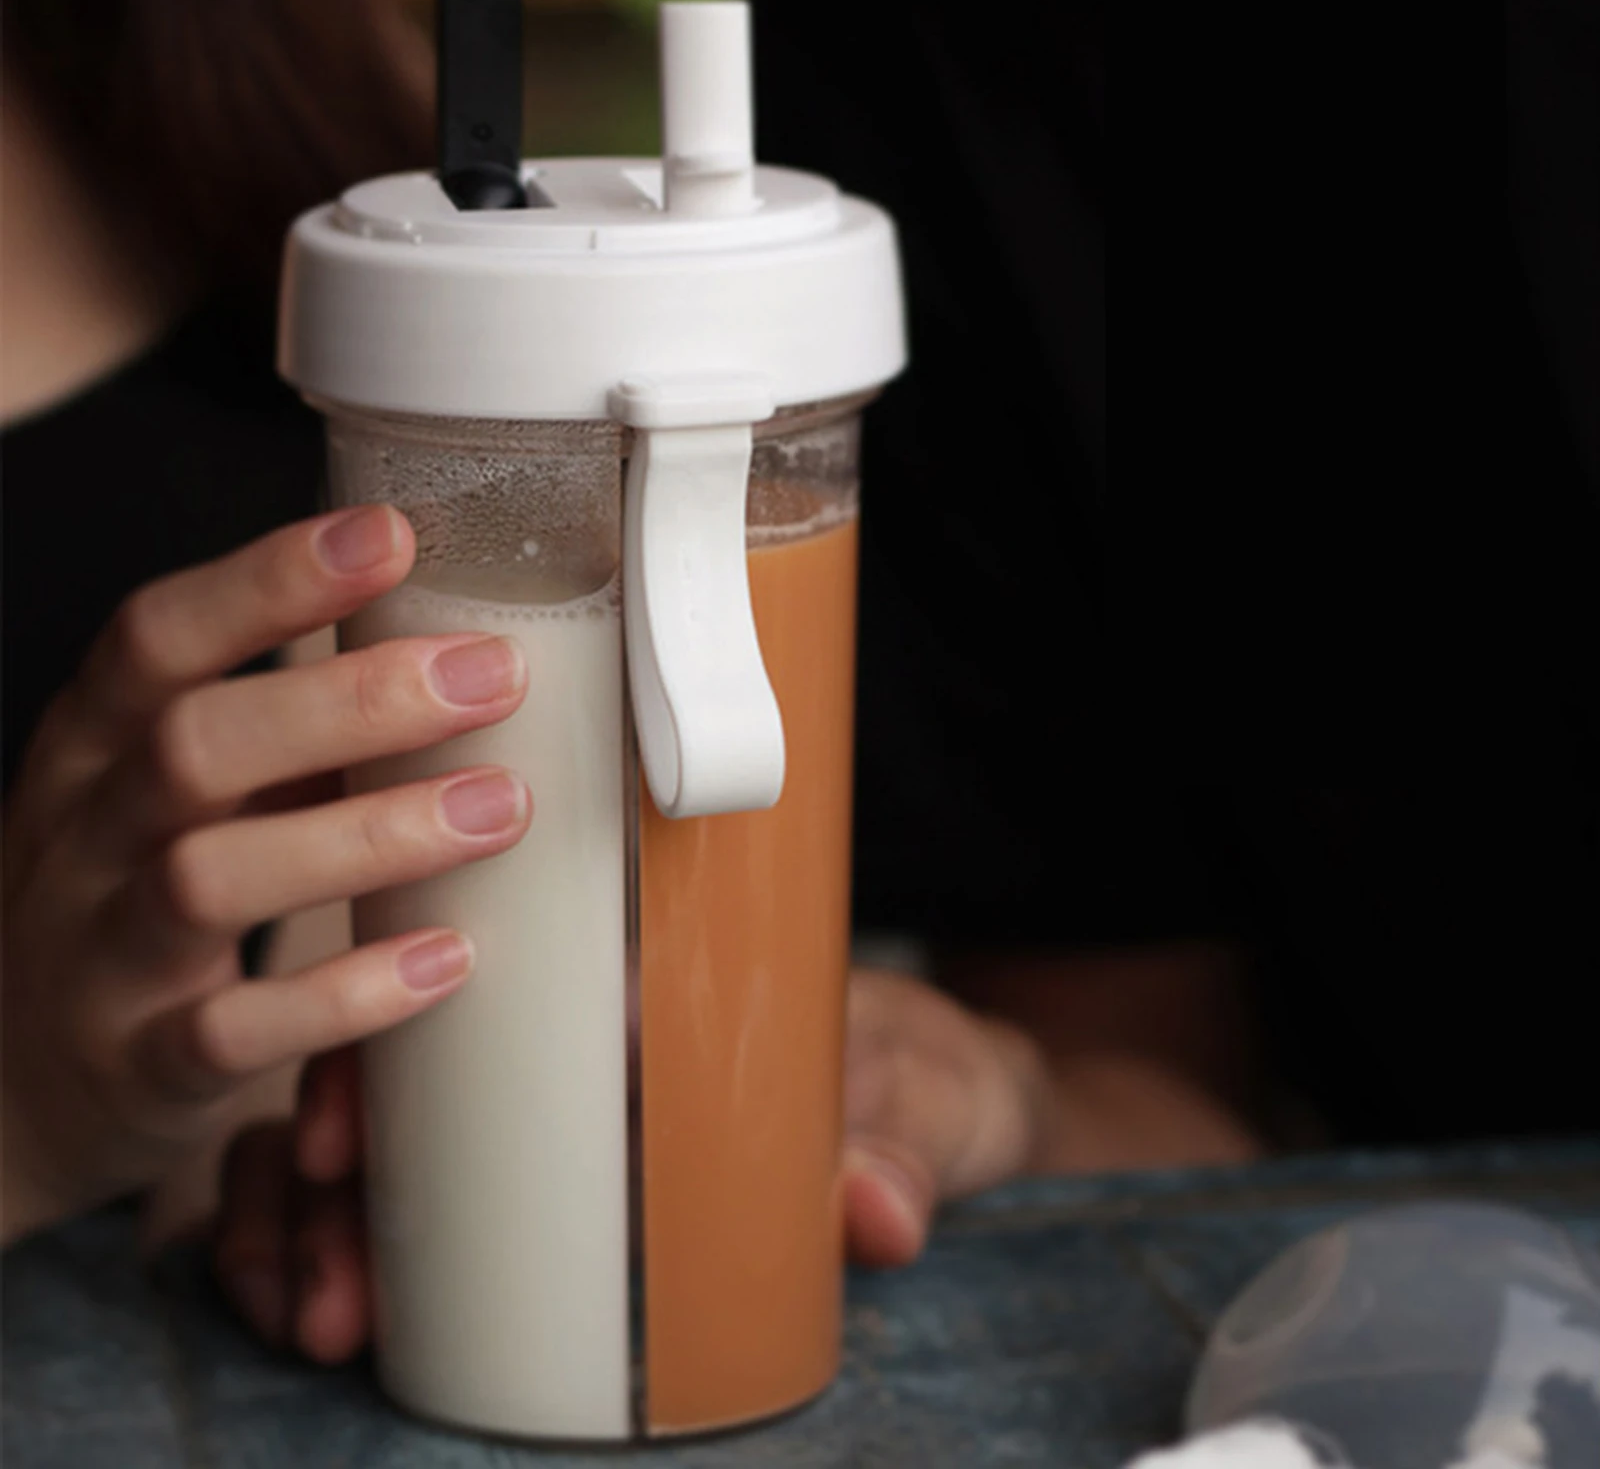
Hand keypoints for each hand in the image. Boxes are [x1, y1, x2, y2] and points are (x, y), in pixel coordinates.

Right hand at [1, 506, 531, 1243]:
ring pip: (208, 878)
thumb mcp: (176, 792)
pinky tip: (448, 958)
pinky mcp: (139, 1067)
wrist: (17, 1083)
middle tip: (494, 673)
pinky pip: (231, 1031)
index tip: (390, 532)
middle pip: (194, 743)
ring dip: (368, 835)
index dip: (266, 578)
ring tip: (501, 806)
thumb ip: (283, 729)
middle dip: (352, 700)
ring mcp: (100, 957)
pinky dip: (345, 993)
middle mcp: (83, 838)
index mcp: (94, 747)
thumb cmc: (137, 895)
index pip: (155, 636)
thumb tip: (456, 642)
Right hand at [211, 966, 1053, 1358]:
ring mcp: (558, 1114)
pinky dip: (353, 1252)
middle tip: (326, 1290)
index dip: (364, 1052)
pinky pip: (421, 1212)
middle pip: (387, 1079)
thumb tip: (869, 1213)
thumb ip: (898, 1144)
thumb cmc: (921, 1067)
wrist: (961, 1095)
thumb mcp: (917, 1093)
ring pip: (377, 1150)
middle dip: (314, 1182)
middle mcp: (573, 1040)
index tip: (329, 1142)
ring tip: (322, 1320)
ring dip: (313, 1229)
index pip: (460, 989)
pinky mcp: (567, 1189)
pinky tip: (337, 1314)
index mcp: (637, 982)